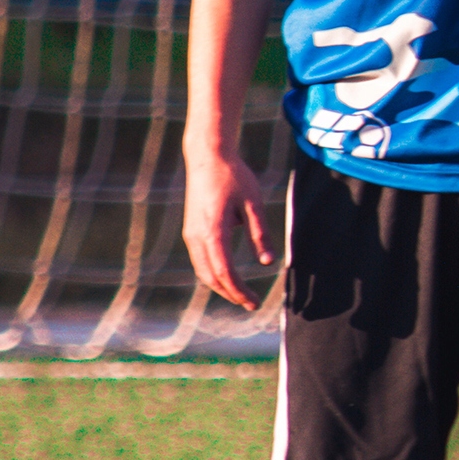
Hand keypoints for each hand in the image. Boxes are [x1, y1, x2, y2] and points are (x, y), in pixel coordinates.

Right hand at [182, 147, 274, 310]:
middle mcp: (197, 235)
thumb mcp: (254, 204)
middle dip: (231, 294)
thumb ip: (260, 234)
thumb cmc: (234, 176)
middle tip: (252, 304)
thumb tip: (268, 262)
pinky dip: (213, 274)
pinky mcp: (191, 229)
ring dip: (221, 286)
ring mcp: (191, 233)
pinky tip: (228, 279)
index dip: (239, 291)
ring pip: (202, 271)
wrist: (207, 155)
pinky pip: (200, 260)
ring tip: (241, 296)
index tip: (255, 302)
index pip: (225, 272)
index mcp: (213, 231)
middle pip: (211, 276)